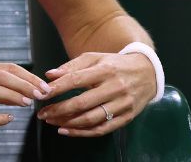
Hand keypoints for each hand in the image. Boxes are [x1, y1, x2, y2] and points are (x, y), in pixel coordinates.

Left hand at [35, 51, 156, 136]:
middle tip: (43, 114)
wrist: (148, 73)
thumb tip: (50, 75)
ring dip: (68, 123)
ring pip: (91, 119)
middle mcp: (115, 87)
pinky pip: (102, 129)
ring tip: (53, 122)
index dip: (57, 88)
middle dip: (58, 110)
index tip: (42, 95)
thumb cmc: (116, 65)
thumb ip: (72, 66)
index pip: (76, 80)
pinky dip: (82, 133)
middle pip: (82, 103)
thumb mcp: (96, 58)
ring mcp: (122, 103)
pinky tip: (68, 131)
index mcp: (106, 69)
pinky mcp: (127, 117)